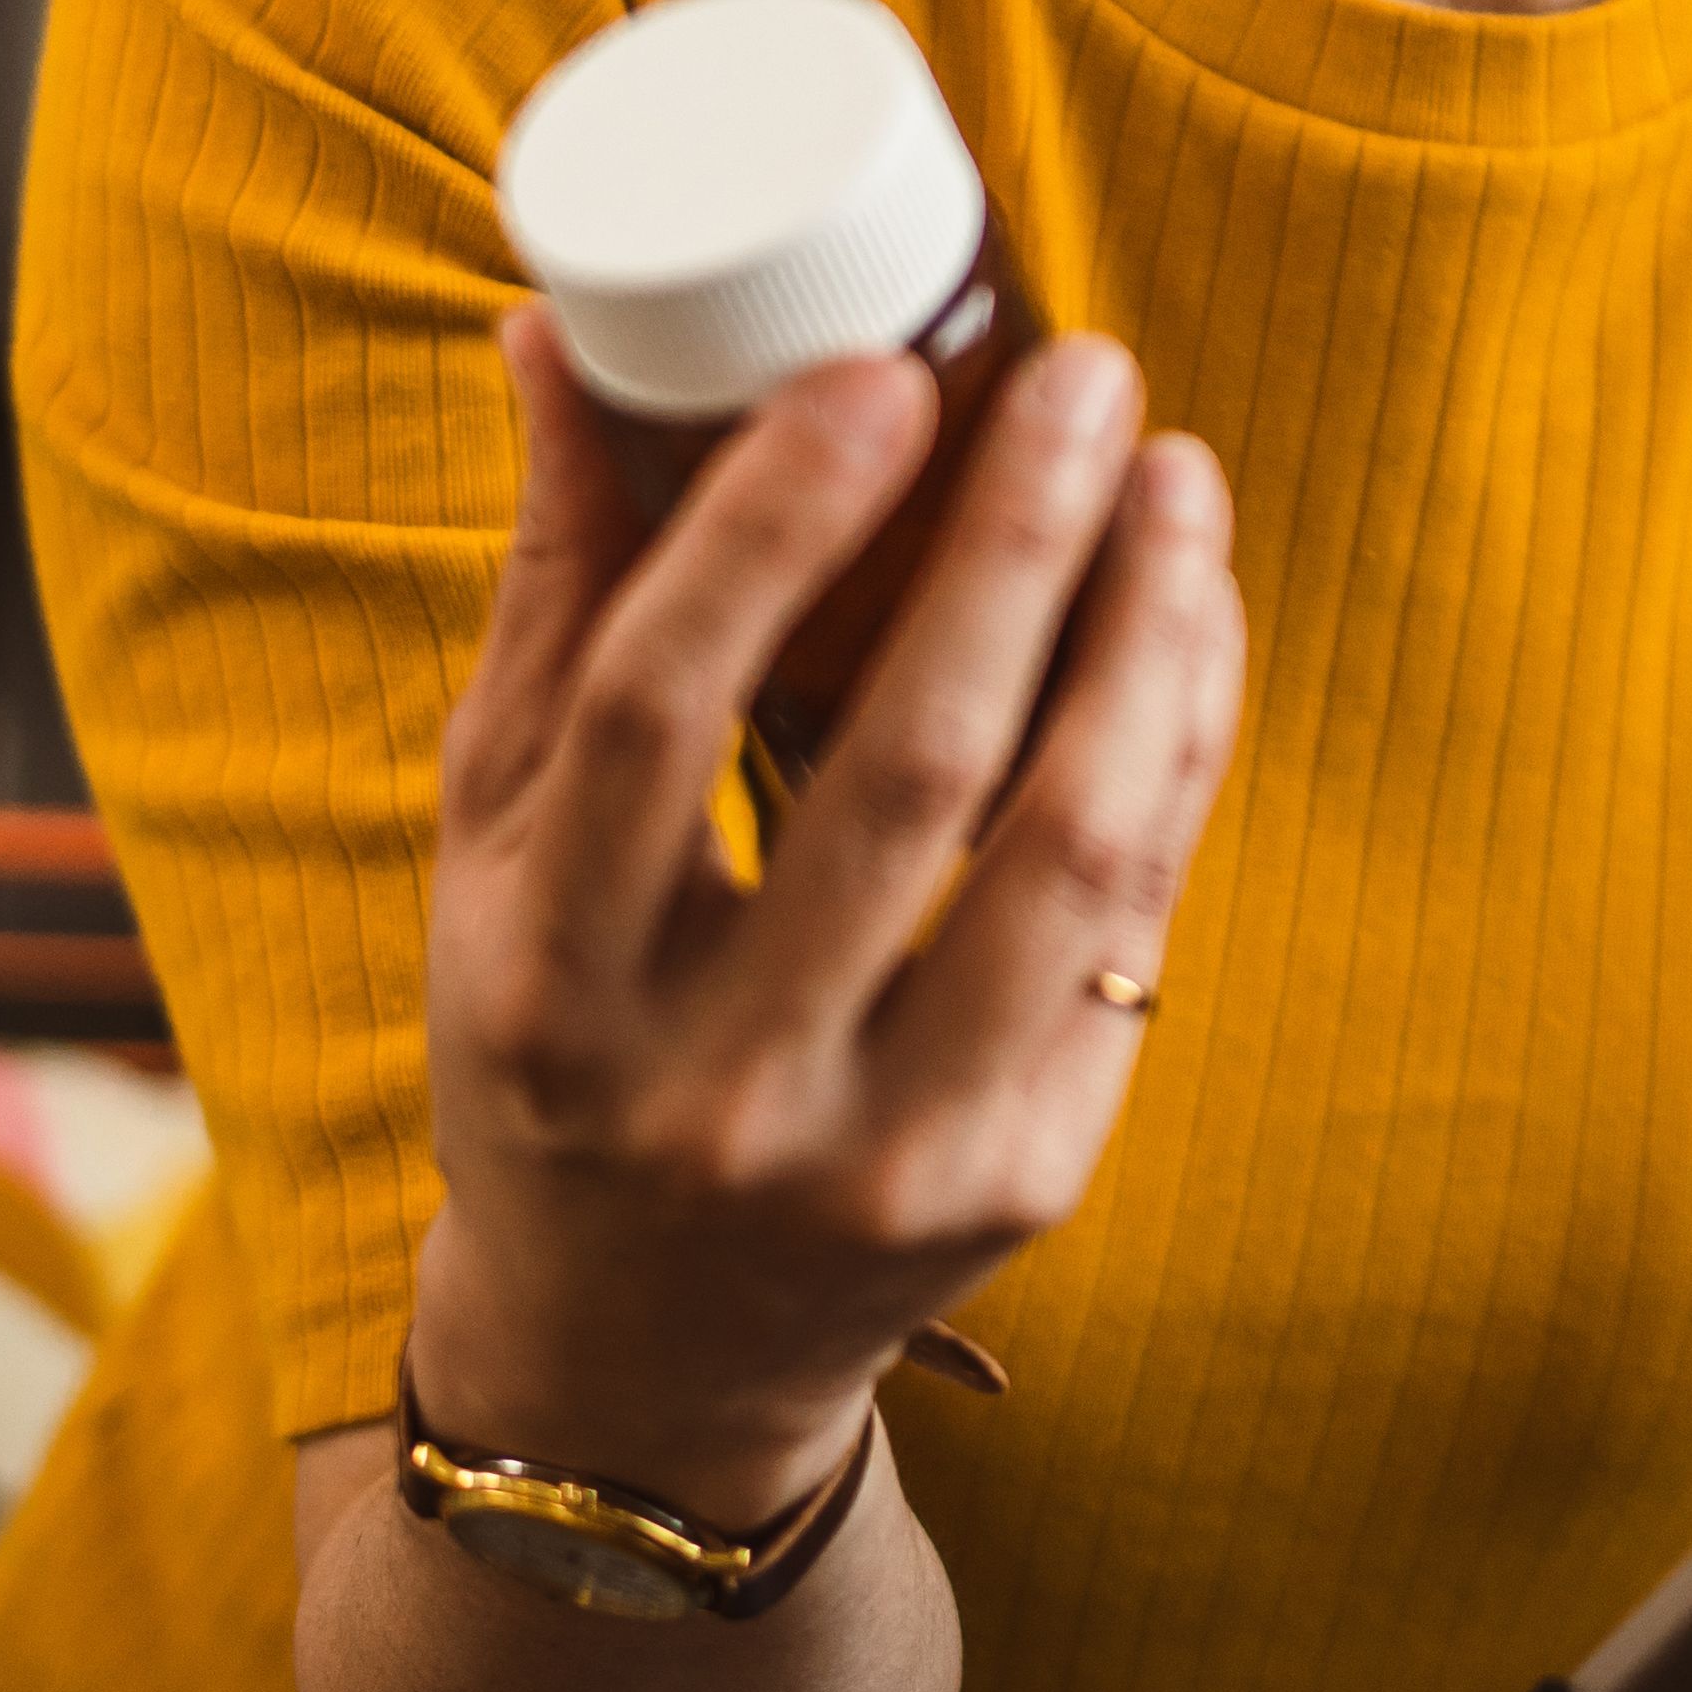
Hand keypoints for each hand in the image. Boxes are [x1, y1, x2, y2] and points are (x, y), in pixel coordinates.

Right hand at [411, 302, 1246, 1512]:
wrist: (641, 1360)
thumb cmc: (557, 1043)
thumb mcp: (499, 847)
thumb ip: (551, 594)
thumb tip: (562, 331)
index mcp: (546, 983)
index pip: (657, 710)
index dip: (774, 525)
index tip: (885, 371)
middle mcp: (713, 1087)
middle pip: (900, 772)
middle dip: (1016, 546)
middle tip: (1088, 378)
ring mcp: (885, 1152)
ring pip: (1064, 857)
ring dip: (1147, 640)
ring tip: (1180, 478)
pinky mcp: (1027, 1181)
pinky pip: (1137, 928)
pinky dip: (1179, 757)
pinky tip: (1192, 626)